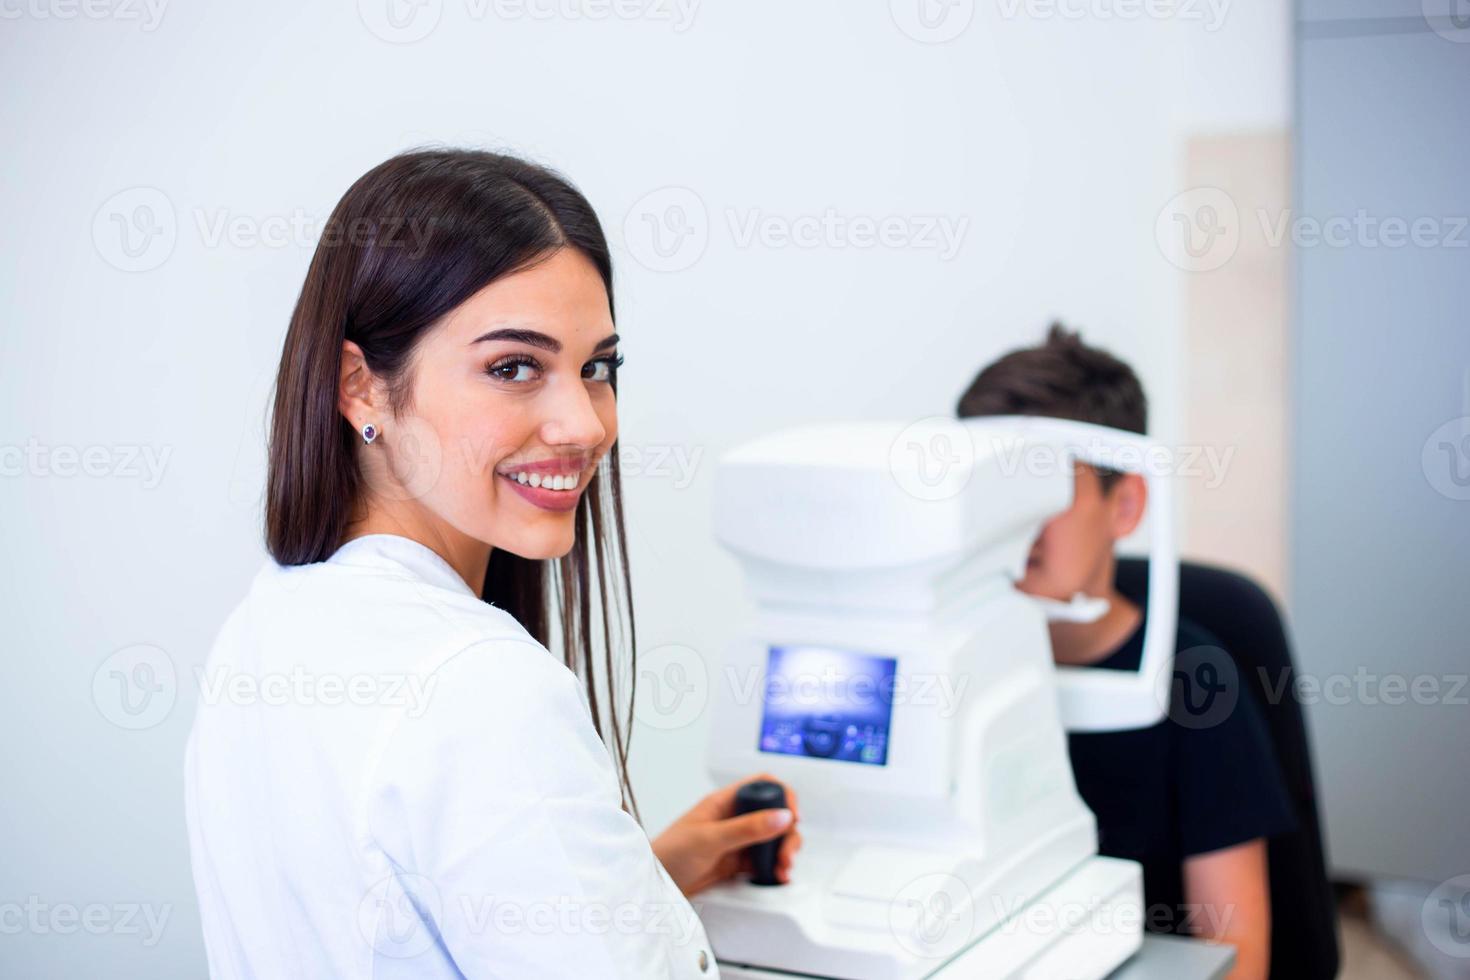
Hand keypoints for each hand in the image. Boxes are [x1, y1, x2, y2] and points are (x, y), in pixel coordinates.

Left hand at [652, 774, 802, 897]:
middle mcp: (734, 819)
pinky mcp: (737, 863)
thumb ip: (746, 829)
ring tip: (782, 868)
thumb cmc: (669, 853)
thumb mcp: (710, 838)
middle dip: (787, 833)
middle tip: (786, 853)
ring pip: (773, 840)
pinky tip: (776, 876)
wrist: (654, 884)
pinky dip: (775, 868)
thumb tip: (781, 816)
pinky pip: (764, 861)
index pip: (762, 786)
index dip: (782, 795)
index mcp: (725, 802)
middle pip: (775, 816)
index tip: (792, 815)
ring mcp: (737, 841)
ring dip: (784, 852)